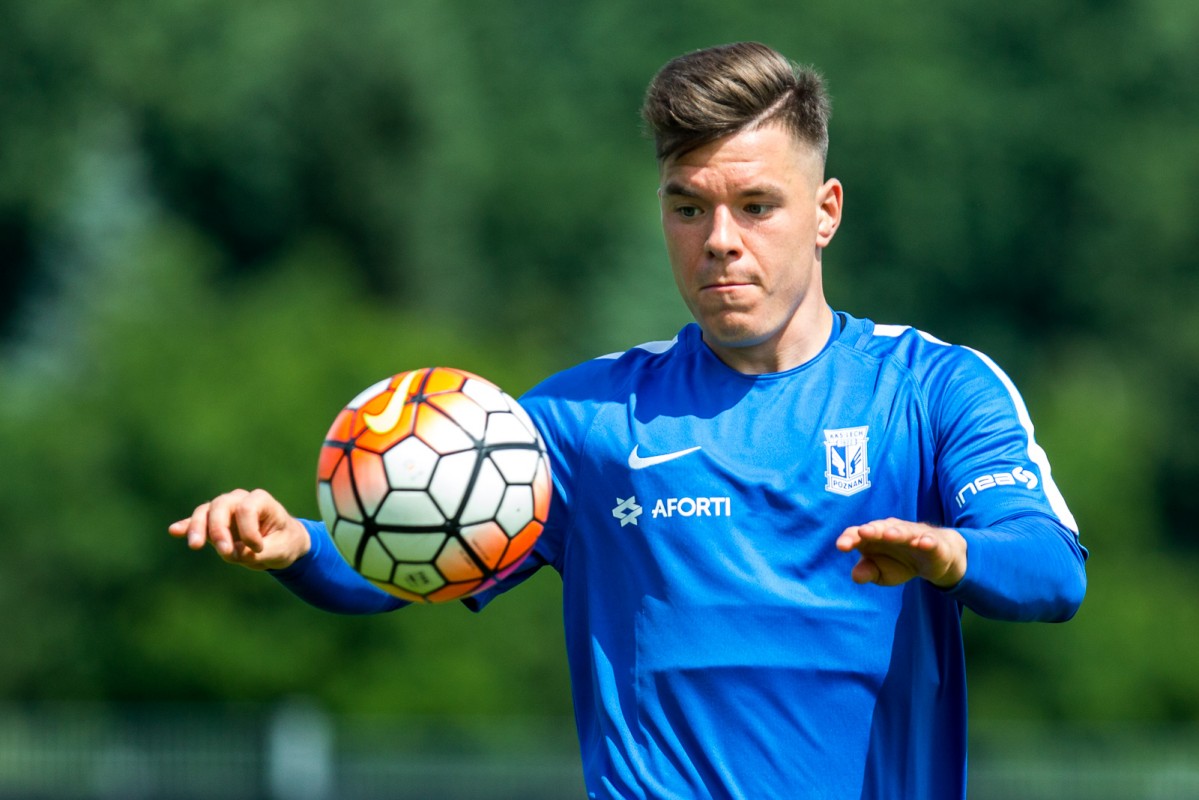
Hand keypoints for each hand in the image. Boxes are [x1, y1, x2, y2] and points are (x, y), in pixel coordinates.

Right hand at [168, 488, 310, 570]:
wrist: (282, 543)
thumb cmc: (284, 542)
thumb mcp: (281, 550)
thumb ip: (259, 553)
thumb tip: (233, 553)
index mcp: (260, 500)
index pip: (247, 509)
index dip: (249, 531)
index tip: (258, 549)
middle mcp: (240, 499)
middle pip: (221, 506)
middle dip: (219, 529)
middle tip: (226, 553)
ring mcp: (224, 510)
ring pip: (205, 512)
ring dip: (198, 528)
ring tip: (194, 546)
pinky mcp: (213, 523)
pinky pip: (196, 522)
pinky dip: (186, 526)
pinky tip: (174, 531)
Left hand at [835, 518, 966, 588]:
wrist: (932, 560)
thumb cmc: (899, 563)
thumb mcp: (881, 572)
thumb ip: (867, 572)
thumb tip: (855, 576)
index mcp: (873, 537)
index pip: (857, 534)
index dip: (849, 538)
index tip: (842, 546)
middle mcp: (890, 531)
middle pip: (879, 528)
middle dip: (872, 530)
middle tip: (863, 533)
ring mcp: (912, 534)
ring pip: (903, 531)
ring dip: (896, 532)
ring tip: (889, 535)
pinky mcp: (932, 542)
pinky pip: (930, 540)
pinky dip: (927, 541)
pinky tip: (923, 543)